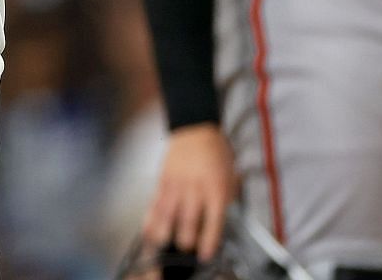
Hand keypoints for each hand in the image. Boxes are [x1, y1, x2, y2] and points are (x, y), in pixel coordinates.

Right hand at [143, 122, 236, 260]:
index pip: (213, 221)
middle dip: (185, 241)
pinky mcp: (163, 181)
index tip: (205, 255)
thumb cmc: (216, 152)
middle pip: (187, 222)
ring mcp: (176, 184)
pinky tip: (150, 233)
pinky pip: (155, 205)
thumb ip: (226, 199)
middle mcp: (195, 188)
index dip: (208, 241)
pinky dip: (151, 221)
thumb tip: (221, 223)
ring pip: (167, 216)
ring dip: (165, 234)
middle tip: (186, 250)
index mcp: (216, 188)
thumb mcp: (230, 175)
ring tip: (165, 246)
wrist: (195, 127)